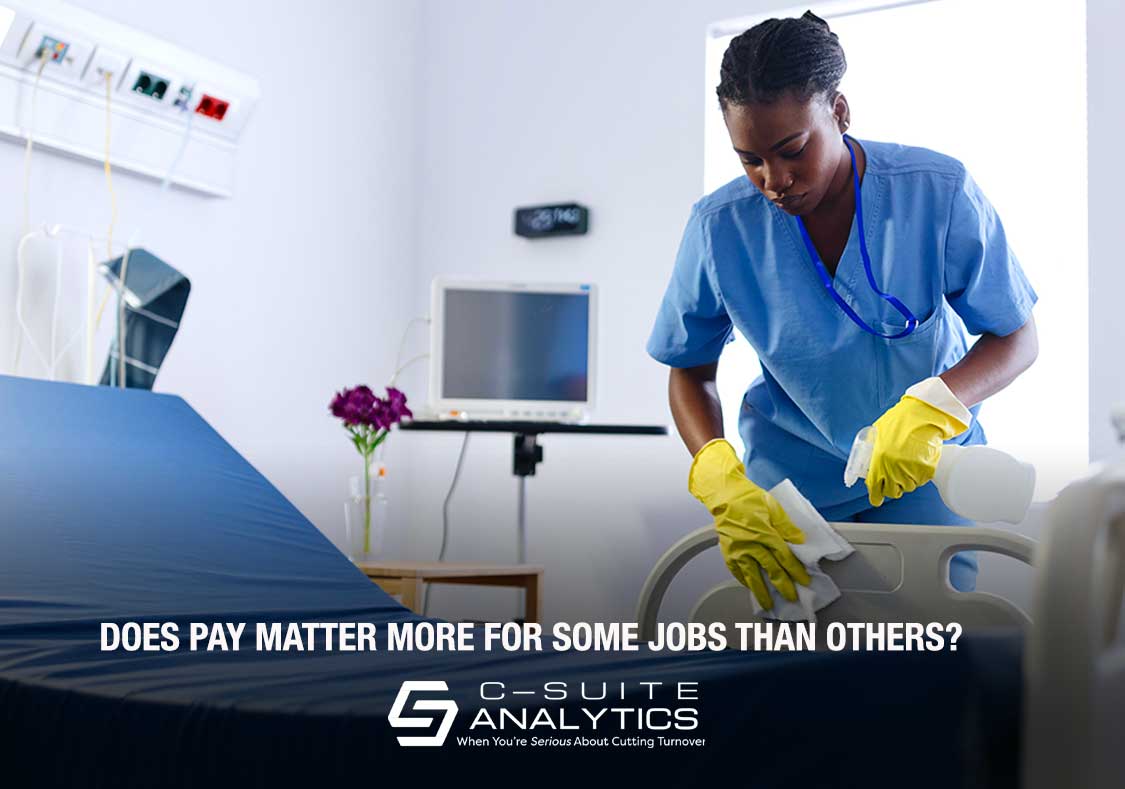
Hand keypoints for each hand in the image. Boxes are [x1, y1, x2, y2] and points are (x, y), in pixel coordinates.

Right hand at [688, 439, 810, 608]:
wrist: (725, 495)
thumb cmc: (748, 498)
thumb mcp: (774, 507)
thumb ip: (787, 526)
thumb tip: (799, 540)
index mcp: (766, 534)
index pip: (785, 558)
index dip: (796, 571)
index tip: (804, 580)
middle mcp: (751, 545)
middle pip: (771, 570)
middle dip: (784, 586)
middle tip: (791, 597)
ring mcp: (738, 550)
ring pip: (753, 576)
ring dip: (762, 591)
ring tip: (768, 603)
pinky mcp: (727, 552)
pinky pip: (736, 571)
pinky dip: (744, 581)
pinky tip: (750, 587)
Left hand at [867, 377, 970, 506]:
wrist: (923, 414)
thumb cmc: (899, 421)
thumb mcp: (877, 435)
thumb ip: (873, 453)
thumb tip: (869, 467)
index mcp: (878, 461)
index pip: (875, 488)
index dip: (875, 496)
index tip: (876, 499)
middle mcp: (893, 469)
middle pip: (892, 491)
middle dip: (892, 487)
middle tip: (894, 478)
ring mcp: (911, 471)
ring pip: (907, 486)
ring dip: (906, 479)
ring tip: (907, 463)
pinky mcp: (926, 470)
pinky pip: (920, 480)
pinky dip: (919, 474)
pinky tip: (917, 460)